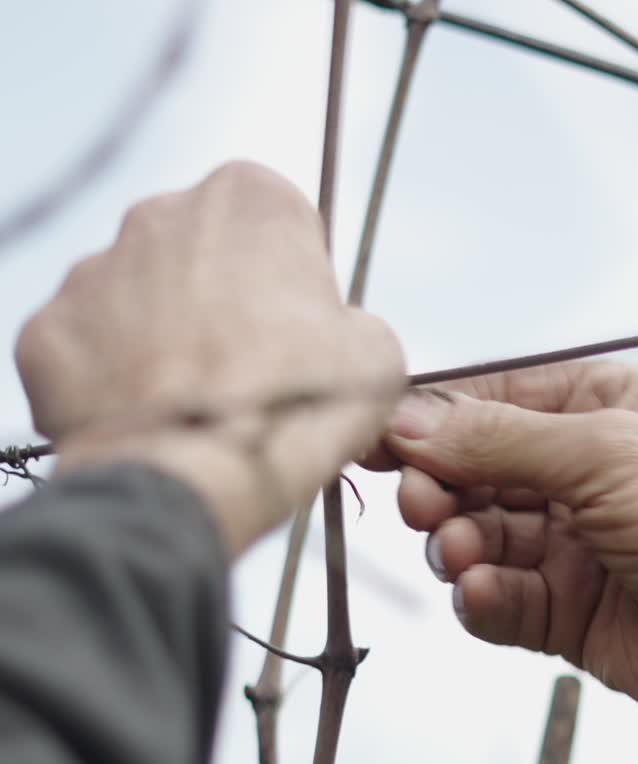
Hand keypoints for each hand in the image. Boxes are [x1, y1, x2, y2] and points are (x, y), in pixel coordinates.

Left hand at [15, 162, 404, 553]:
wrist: (196, 476)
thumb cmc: (296, 408)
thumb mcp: (376, 356)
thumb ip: (353, 321)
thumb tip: (334, 335)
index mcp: (249, 198)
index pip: (275, 230)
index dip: (289, 292)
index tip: (293, 346)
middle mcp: (160, 213)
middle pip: (196, 260)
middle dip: (216, 310)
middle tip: (241, 382)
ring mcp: (92, 271)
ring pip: (134, 304)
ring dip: (158, 345)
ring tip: (188, 410)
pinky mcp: (46, 332)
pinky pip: (83, 354)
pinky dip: (107, 386)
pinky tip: (141, 424)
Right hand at [384, 361, 637, 735]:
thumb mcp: (605, 452)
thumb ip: (498, 440)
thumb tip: (409, 423)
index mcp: (612, 408)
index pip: (500, 401)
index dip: (437, 419)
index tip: (380, 434)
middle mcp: (590, 475)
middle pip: (478, 473)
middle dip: (442, 488)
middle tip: (421, 503)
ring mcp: (578, 547)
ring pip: (480, 539)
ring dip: (458, 547)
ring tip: (460, 554)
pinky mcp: (569, 613)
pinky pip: (501, 600)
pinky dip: (483, 598)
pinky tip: (484, 595)